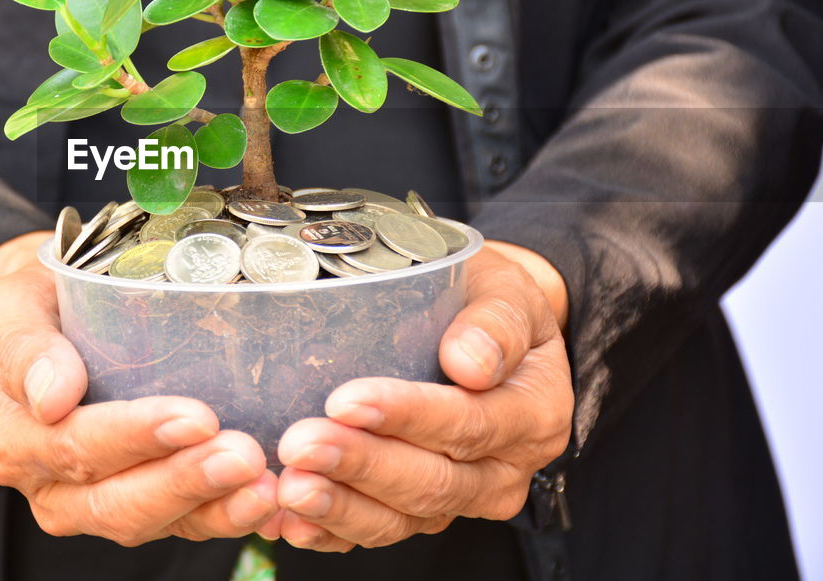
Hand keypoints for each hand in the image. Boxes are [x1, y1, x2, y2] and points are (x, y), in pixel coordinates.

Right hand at [0, 231, 279, 544]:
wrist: (43, 317)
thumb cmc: (32, 306)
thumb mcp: (12, 308)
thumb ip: (27, 346)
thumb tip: (52, 396)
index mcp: (13, 439)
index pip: (74, 447)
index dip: (135, 438)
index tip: (195, 416)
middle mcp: (48, 485)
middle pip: (116, 501)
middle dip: (185, 482)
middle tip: (243, 455)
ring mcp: (94, 503)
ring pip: (154, 521)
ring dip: (213, 506)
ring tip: (265, 485)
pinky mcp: (142, 506)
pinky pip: (184, 524)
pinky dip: (227, 517)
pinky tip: (269, 502)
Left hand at [271, 244, 572, 550]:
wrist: (483, 330)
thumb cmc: (486, 301)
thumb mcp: (507, 290)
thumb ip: (496, 321)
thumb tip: (470, 361)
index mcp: (532, 414)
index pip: (470, 424)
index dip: (408, 417)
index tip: (346, 401)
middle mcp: (502, 470)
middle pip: (432, 482)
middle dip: (360, 466)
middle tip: (299, 444)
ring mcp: (461, 499)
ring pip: (401, 519)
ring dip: (340, 506)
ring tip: (289, 485)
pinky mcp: (421, 513)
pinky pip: (376, 532)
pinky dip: (331, 531)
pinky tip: (290, 521)